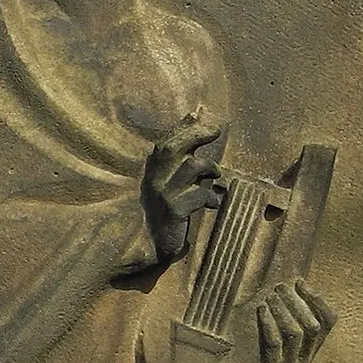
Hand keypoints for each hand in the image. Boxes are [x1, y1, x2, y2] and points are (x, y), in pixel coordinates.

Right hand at [143, 112, 224, 260]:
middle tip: (216, 130)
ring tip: (216, 175)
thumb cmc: (160, 212)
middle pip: (173, 148)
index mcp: (151, 171)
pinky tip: (212, 204)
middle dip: (195, 135)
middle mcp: (154, 179)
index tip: (199, 115)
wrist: (145, 246)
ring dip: (209, 167)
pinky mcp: (173, 212)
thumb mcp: (164, 184)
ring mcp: (163, 195)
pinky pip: (197, 196)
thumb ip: (176, 161)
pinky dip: (210, 198)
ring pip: (190, 167)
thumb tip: (192, 129)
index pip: (166, 141)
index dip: (183, 127)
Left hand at [250, 279, 335, 362]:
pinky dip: (268, 324)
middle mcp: (305, 359)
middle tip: (280, 286)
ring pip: (295, 334)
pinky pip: (274, 344)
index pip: (328, 322)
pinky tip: (261, 310)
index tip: (300, 282)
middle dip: (297, 302)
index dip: (317, 299)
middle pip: (312, 326)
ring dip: (283, 310)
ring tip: (270, 296)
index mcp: (311, 350)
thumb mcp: (280, 345)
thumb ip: (286, 323)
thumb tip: (284, 290)